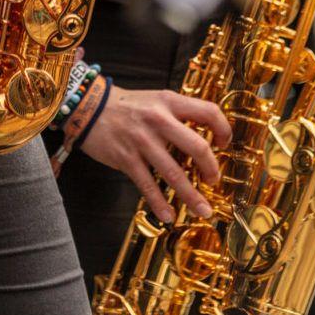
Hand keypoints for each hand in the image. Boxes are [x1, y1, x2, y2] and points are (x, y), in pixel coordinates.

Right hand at [80, 86, 231, 222]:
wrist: (90, 107)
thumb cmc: (129, 106)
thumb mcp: (158, 99)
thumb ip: (180, 113)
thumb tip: (207, 134)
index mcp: (170, 102)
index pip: (208, 112)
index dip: (224, 130)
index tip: (224, 145)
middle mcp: (159, 120)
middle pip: (197, 147)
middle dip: (211, 169)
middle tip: (213, 181)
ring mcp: (142, 141)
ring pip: (174, 173)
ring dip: (191, 196)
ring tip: (202, 210)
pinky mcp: (126, 159)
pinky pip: (147, 185)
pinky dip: (159, 203)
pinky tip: (168, 215)